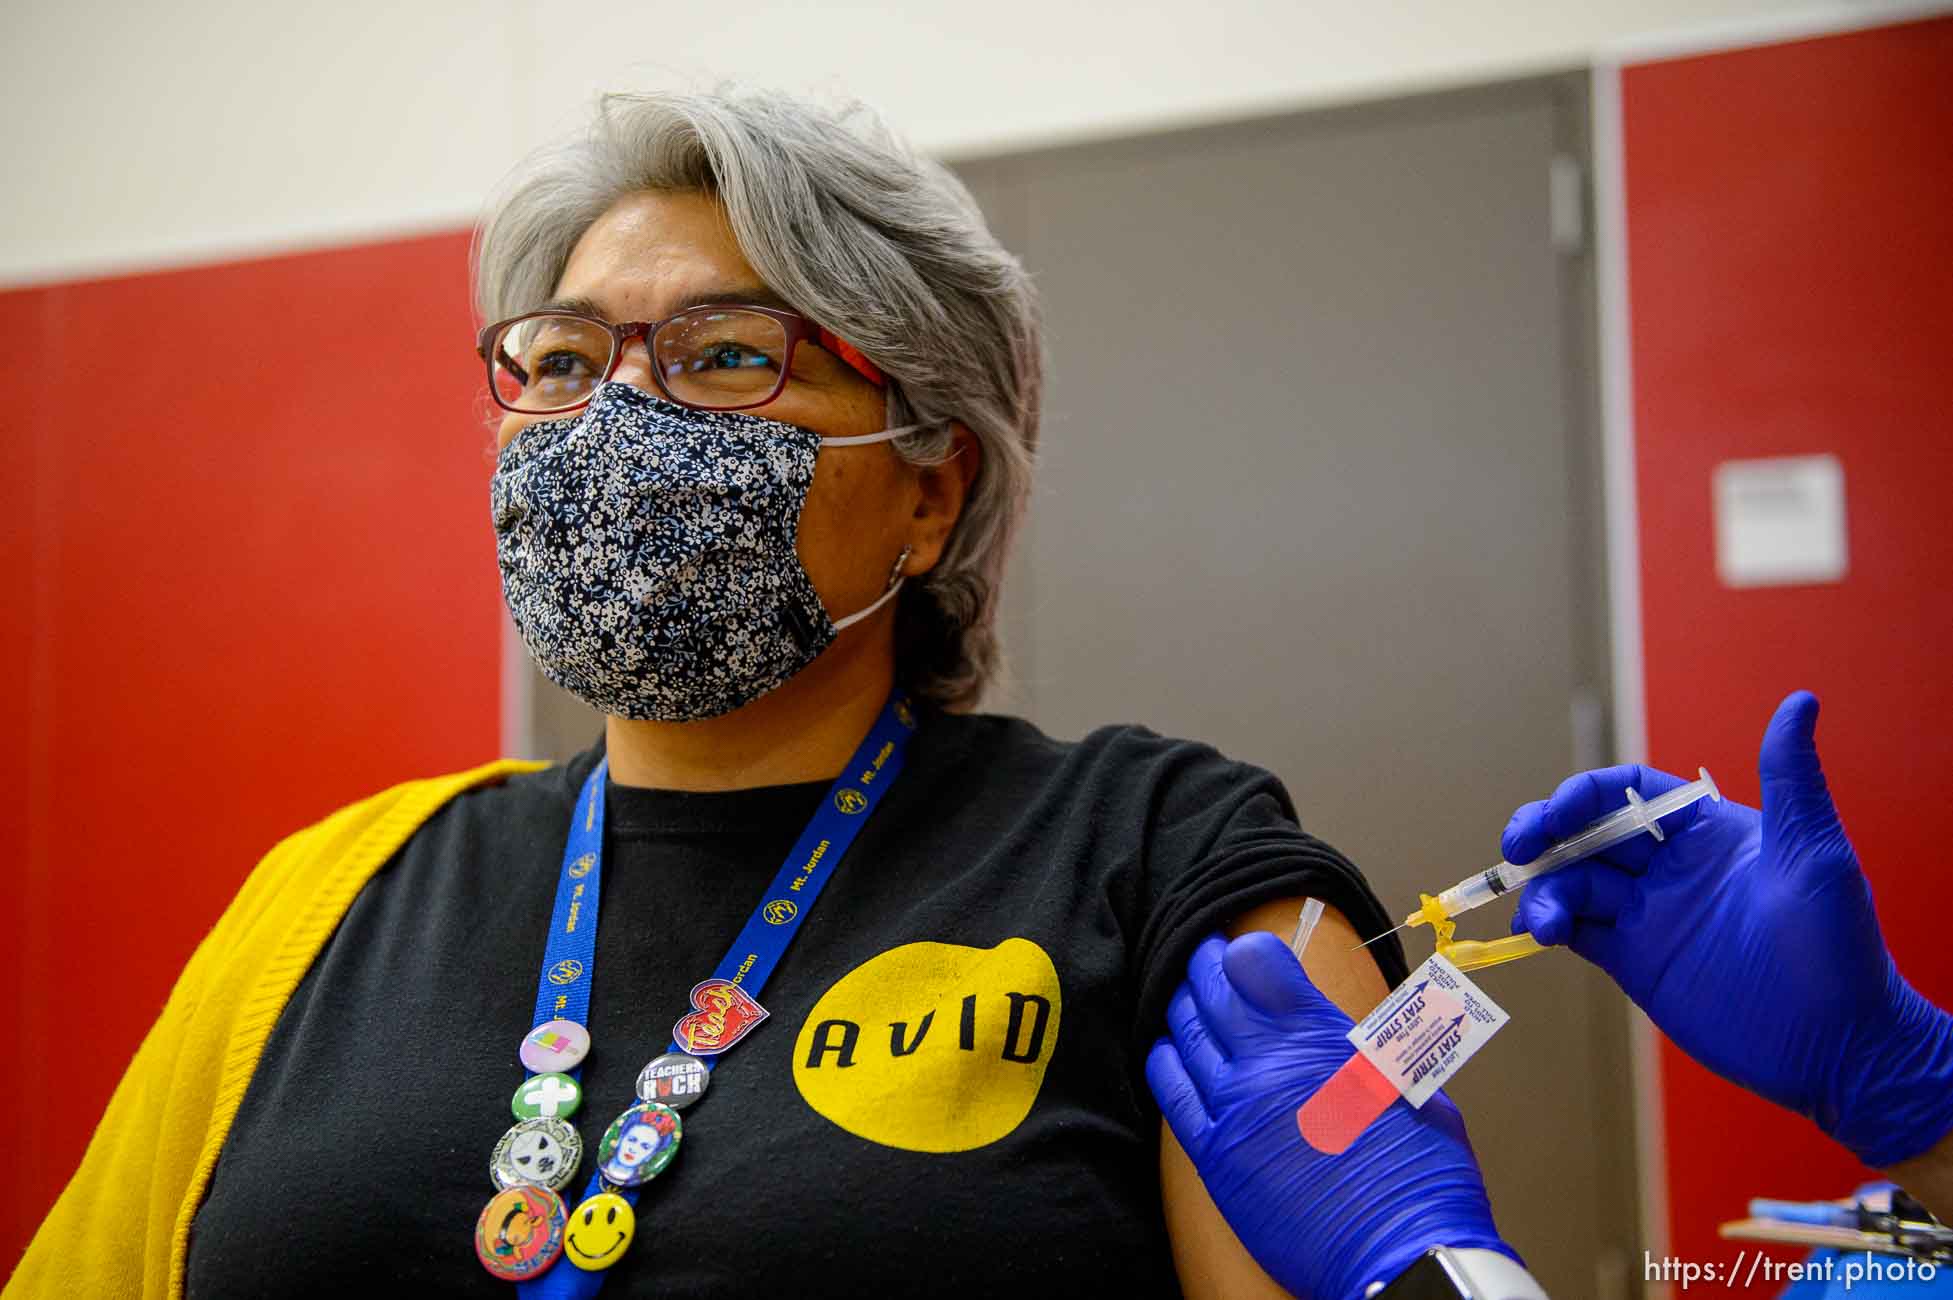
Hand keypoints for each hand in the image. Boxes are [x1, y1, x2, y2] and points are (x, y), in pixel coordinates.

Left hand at [1146, 931, 1513, 1298]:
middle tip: (1204, 956)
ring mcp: (1234, 1108)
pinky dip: (1165, 1061)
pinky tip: (1166, 1049)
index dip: (1247, 949)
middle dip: (1206, 965)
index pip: (1255, 960)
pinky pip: (1172, 1092)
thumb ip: (1360, 1044)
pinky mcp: (1215, 1155)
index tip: (1245, 949)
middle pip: (1215, 989)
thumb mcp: (1406, 1081)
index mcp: (1318, 1035)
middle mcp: (1267, 1063)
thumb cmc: (1421, 1174)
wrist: (1400, 1254)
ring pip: (1188, 1034)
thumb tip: (1337, 1030)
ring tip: (1187, 996)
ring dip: (1184, 1006)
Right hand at [1507, 691, 1952, 1168]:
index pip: (1627, 792)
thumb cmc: (1839, 946)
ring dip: (1545, 889)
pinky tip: (1543, 931)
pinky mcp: (1635, 961)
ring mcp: (1648, 914)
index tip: (1557, 813)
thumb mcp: (1815, 854)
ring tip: (1544, 919)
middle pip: (1587, 833)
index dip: (1584, 795)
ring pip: (1574, 883)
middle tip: (1519, 848)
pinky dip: (1551, 924)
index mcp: (1706, 831)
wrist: (1838, 1048)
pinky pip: (1578, 930)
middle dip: (1544, 833)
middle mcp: (1670, 867)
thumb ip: (1792, 778)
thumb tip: (1801, 700)